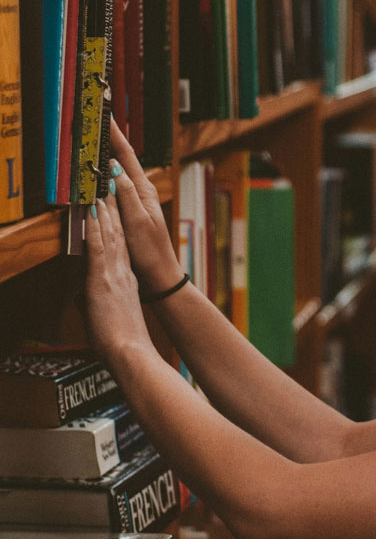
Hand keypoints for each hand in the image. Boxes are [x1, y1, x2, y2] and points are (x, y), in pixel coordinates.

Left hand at [84, 196, 155, 364]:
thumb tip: (81, 298)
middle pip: (117, 234)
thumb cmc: (122, 343)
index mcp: (126, 281)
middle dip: (113, 209)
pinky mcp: (102, 279)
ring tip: (102, 189)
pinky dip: (96, 227)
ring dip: (105, 210)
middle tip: (110, 186)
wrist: (130, 353)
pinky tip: (93, 211)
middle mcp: (122, 273)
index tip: (112, 206)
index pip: (119, 246)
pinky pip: (98, 246)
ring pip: (110, 234)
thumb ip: (94, 301)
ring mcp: (113, 274)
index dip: (116, 225)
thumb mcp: (107, 316)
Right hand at [109, 118, 183, 291]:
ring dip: (109, 154)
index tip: (105, 116)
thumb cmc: (150, 250)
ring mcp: (138, 201)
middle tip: (97, 120)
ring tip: (96, 137)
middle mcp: (143, 191)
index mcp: (145, 190)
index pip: (127, 156)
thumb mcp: (136, 221)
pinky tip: (101, 172)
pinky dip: (108, 174)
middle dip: (111, 139)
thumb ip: (126, 194)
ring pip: (120, 171)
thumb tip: (114, 168)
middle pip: (124, 159)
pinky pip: (117, 186)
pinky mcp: (132, 211)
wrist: (160, 274)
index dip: (115, 135)